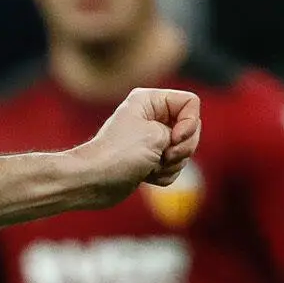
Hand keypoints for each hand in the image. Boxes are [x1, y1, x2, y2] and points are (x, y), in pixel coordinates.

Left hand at [73, 87, 201, 207]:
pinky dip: (164, 175)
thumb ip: (182, 132)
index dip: (190, 123)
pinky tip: (146, 177)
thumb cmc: (119, 155)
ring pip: (183, 151)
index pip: (190, 102)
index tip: (174, 138)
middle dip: (182, 147)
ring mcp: (150, 140)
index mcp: (150, 100)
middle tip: (164, 156)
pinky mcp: (148, 160)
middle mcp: (151, 117)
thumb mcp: (157, 136)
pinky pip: (173, 167)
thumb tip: (179, 143)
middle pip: (191, 128)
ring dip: (171, 164)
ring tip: (150, 167)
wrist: (91, 182)